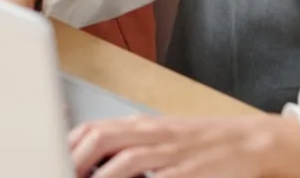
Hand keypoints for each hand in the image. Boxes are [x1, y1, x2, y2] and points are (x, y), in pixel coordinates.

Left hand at [69, 114, 299, 177]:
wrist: (249, 141)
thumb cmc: (200, 141)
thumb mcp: (160, 135)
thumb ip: (127, 143)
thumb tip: (91, 156)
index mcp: (141, 126)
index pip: (94, 128)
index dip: (69, 144)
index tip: (50, 158)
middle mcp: (152, 136)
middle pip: (102, 139)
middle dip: (77, 160)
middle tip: (62, 171)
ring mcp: (171, 155)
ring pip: (127, 162)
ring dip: (102, 177)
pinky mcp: (190, 174)